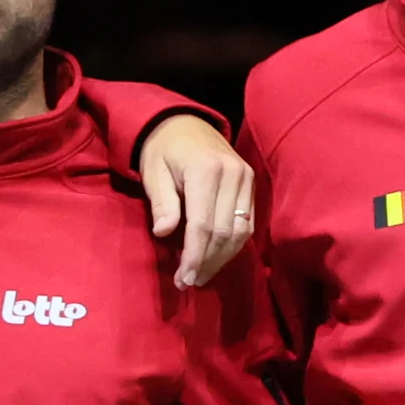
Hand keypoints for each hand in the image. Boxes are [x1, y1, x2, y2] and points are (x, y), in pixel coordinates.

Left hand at [137, 116, 255, 288]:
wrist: (183, 122)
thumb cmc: (162, 149)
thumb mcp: (153, 172)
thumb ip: (162, 202)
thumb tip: (165, 232)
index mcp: (205, 170)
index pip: (203, 224)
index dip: (194, 256)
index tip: (184, 279)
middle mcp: (232, 175)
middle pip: (224, 232)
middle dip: (207, 262)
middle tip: (189, 282)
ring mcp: (246, 179)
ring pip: (240, 232)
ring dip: (222, 258)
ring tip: (202, 274)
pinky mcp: (251, 185)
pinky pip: (247, 223)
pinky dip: (233, 245)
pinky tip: (217, 257)